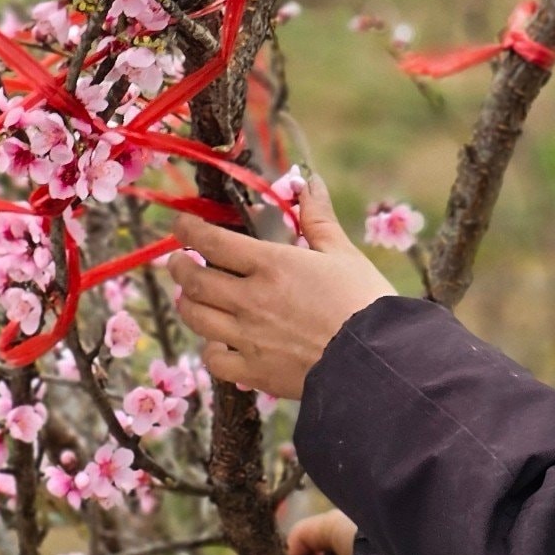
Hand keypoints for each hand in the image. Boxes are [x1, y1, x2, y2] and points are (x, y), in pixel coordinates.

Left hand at [166, 170, 396, 400]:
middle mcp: (251, 299)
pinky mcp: (255, 371)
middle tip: (179, 261)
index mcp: (271, 265)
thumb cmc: (365, 302)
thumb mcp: (343, 254)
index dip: (188, 229)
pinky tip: (219, 341)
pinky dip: (210, 348)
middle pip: (192, 280)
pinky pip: (214, 359)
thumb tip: (308, 183)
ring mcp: (248, 337)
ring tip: (191, 297)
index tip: (182, 224)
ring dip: (187, 303)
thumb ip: (318, 219)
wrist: (376, 363)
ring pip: (195, 317)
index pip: (211, 241)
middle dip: (178, 266)